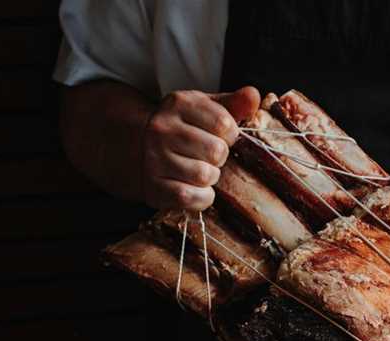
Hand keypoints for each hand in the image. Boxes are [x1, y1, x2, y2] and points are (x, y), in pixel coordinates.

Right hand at [141, 86, 260, 210]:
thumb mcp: (204, 109)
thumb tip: (254, 95)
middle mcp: (162, 129)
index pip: (224, 123)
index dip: (230, 135)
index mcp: (179, 104)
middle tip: (208, 156)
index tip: (220, 136)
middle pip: (216, 151)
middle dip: (220, 157)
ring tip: (199, 170)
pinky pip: (192, 198)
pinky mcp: (154, 187)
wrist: (135, 147)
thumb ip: (232, 104)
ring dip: (210, 178)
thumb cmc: (182, 128)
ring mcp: (155, 158)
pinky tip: (195, 188)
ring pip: (205, 176)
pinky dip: (202, 198)